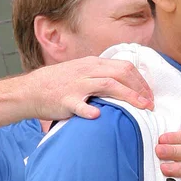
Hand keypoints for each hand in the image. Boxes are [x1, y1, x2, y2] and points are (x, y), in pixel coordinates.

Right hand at [22, 55, 153, 120]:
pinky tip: (98, 116)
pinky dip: (90, 111)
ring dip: (129, 97)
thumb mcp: (80, 72)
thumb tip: (123, 82)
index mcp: (92, 64)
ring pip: (109, 85)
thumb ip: (99, 74)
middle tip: (150, 104)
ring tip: (142, 109)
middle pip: (122, 74)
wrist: (30, 91)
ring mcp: (77, 85)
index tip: (149, 95)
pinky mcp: (66, 100)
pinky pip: (80, 105)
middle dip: (140, 89)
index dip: (141, 81)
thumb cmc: (57, 84)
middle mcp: (87, 71)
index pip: (124, 67)